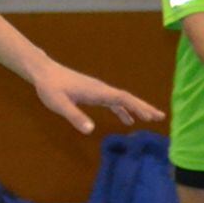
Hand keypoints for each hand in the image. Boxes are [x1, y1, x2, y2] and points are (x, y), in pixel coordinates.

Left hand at [33, 63, 165, 134]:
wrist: (43, 72)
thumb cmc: (50, 87)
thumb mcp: (59, 104)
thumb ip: (74, 116)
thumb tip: (90, 130)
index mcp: (96, 91)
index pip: (122, 98)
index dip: (138, 107)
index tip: (152, 116)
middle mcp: (100, 89)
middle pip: (127, 98)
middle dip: (143, 107)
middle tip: (160, 117)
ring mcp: (97, 90)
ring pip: (121, 99)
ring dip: (136, 108)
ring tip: (150, 119)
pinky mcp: (92, 92)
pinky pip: (112, 101)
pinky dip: (122, 109)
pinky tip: (126, 119)